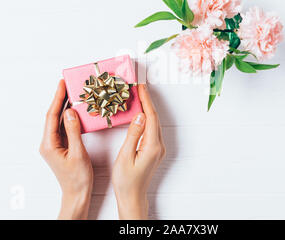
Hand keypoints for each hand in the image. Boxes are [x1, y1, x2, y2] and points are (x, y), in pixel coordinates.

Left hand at [40, 79, 93, 219]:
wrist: (76, 193)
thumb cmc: (77, 178)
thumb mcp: (78, 153)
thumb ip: (73, 131)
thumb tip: (70, 112)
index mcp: (49, 144)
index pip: (52, 116)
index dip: (57, 98)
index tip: (62, 85)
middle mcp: (48, 143)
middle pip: (53, 116)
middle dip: (60, 99)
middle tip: (67, 84)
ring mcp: (54, 145)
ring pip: (58, 121)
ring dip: (64, 107)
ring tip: (72, 94)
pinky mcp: (61, 147)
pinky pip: (64, 128)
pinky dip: (69, 118)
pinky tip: (75, 111)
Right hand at [112, 84, 165, 219]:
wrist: (132, 197)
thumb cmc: (126, 181)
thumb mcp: (125, 156)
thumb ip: (133, 135)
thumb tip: (139, 116)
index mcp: (152, 146)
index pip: (151, 117)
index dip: (146, 100)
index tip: (140, 87)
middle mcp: (158, 146)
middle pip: (154, 118)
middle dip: (147, 101)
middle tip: (138, 86)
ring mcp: (158, 148)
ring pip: (153, 123)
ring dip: (146, 108)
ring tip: (137, 96)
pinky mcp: (154, 150)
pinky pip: (151, 129)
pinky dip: (146, 118)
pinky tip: (139, 113)